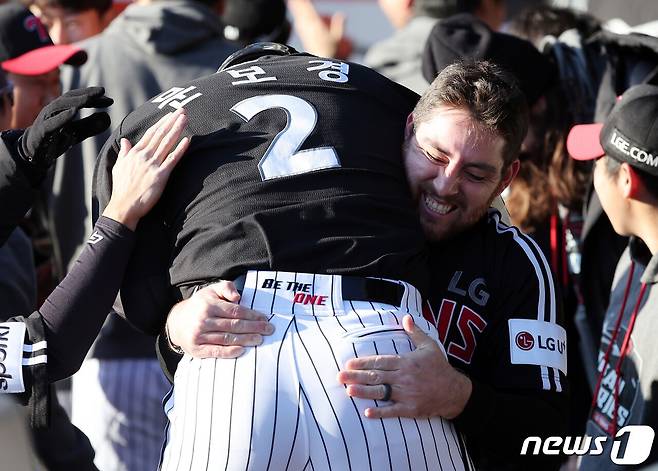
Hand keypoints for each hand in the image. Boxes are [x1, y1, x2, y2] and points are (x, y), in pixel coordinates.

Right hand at [18, 87, 112, 167]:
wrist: (35, 152)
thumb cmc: (56, 139)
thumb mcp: (77, 132)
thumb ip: (91, 125)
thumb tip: (108, 117)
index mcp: (62, 109)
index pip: (79, 99)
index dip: (94, 97)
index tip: (110, 100)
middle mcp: (54, 110)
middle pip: (70, 97)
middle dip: (86, 93)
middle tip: (102, 91)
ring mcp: (46, 119)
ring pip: (60, 106)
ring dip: (76, 101)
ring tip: (90, 99)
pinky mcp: (42, 131)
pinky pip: (51, 122)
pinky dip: (63, 117)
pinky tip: (74, 112)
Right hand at [102, 108, 188, 229]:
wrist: (123, 206)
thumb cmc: (121, 189)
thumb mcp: (119, 167)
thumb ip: (124, 152)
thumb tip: (125, 140)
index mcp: (135, 153)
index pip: (151, 133)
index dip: (162, 122)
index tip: (171, 114)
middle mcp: (144, 156)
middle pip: (161, 134)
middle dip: (172, 121)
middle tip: (183, 110)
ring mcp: (152, 165)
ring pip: (167, 143)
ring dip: (177, 129)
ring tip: (185, 118)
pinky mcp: (160, 176)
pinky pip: (172, 160)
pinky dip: (180, 149)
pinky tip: (187, 140)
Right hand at [166, 281, 274, 358]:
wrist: (176, 322)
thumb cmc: (201, 305)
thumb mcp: (212, 290)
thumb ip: (226, 287)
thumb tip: (238, 296)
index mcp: (209, 305)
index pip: (235, 311)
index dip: (252, 316)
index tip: (264, 319)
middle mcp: (203, 320)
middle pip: (234, 325)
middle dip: (254, 328)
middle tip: (269, 330)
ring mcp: (199, 335)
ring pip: (227, 338)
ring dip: (246, 340)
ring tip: (260, 340)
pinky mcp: (196, 349)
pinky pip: (215, 351)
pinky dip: (229, 352)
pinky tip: (242, 350)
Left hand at [337, 315, 471, 419]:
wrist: (455, 391)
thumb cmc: (440, 367)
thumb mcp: (429, 346)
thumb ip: (415, 332)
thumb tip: (405, 317)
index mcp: (406, 362)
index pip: (380, 361)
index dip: (364, 362)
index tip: (349, 363)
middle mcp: (404, 377)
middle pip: (376, 376)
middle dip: (357, 376)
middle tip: (340, 377)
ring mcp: (407, 394)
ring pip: (382, 392)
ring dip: (364, 392)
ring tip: (348, 391)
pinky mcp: (411, 409)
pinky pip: (393, 411)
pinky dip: (380, 412)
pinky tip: (367, 412)